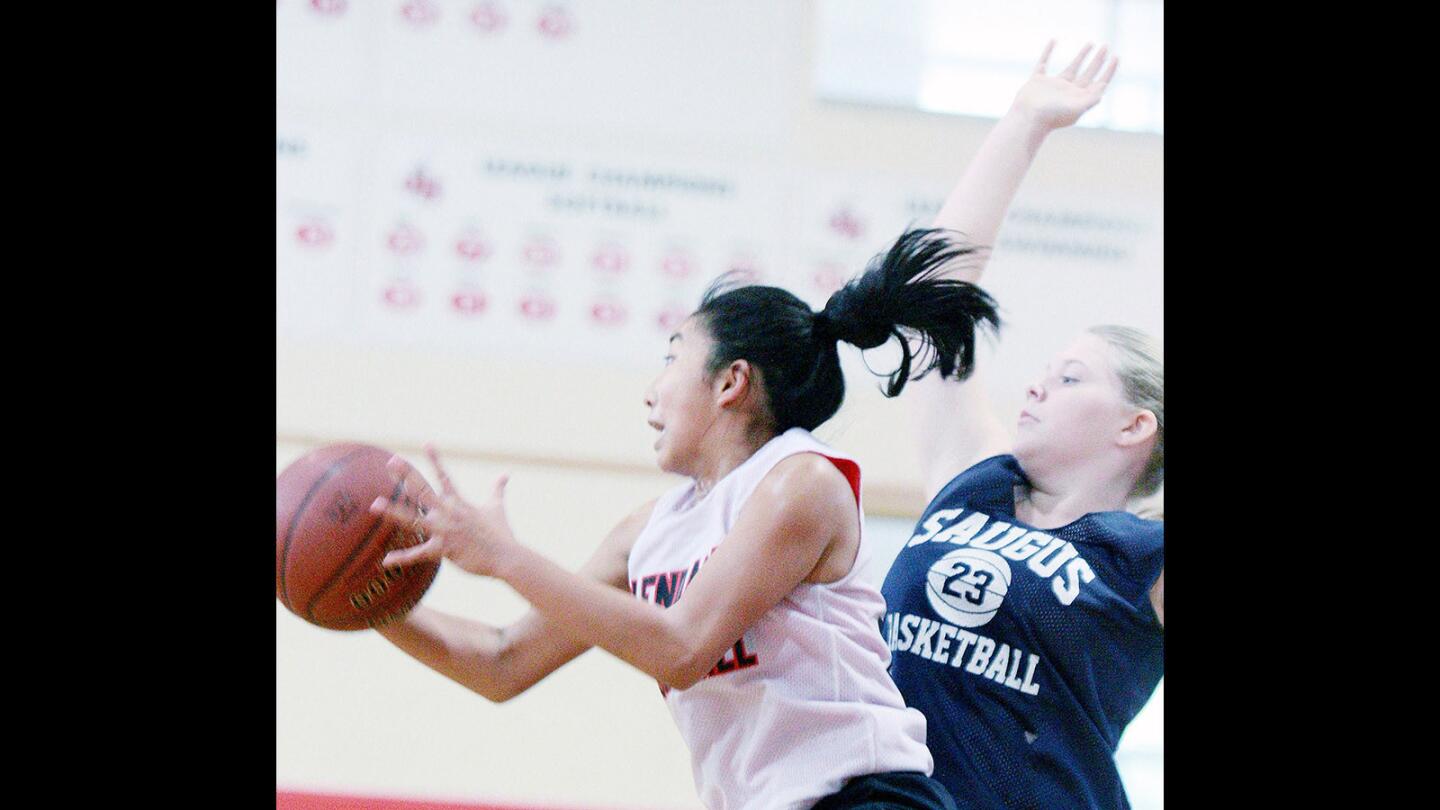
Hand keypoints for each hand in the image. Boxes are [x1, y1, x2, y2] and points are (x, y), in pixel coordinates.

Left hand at [370, 444, 517, 577]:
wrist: (507, 556)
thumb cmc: (501, 533)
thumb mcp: (497, 507)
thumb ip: (498, 489)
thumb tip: (505, 474)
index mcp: (458, 502)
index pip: (444, 476)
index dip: (435, 459)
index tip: (426, 443)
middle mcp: (448, 512)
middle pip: (423, 490)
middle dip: (406, 475)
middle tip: (391, 461)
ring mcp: (445, 530)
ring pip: (413, 519)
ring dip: (393, 512)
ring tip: (374, 504)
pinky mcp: (444, 549)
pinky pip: (419, 554)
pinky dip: (403, 558)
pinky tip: (386, 560)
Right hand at [1010, 40, 1118, 131]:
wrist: (1026, 119)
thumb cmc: (1051, 116)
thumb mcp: (1075, 109)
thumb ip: (1090, 99)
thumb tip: (1103, 86)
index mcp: (1079, 98)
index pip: (1098, 82)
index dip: (1108, 70)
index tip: (1116, 57)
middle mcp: (1068, 92)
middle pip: (1088, 73)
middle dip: (1098, 60)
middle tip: (1106, 46)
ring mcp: (1053, 86)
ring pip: (1072, 67)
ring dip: (1082, 56)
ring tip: (1091, 43)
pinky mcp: (1038, 81)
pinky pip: (1044, 63)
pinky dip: (1048, 52)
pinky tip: (1053, 41)